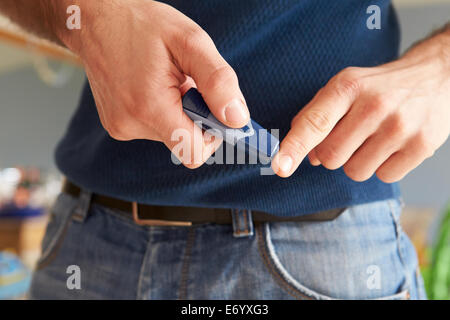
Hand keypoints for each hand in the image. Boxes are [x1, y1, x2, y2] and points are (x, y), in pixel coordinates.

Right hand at [57, 0, 249, 167]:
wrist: (94, 18)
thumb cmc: (141, 24)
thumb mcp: (190, 42)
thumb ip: (219, 81)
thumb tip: (237, 119)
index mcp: (148, 107)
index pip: (194, 152)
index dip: (214, 135)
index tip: (216, 110)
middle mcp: (130, 125)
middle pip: (184, 142)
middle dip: (196, 115)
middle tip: (187, 83)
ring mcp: (121, 127)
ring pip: (171, 134)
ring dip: (179, 111)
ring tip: (167, 80)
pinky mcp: (117, 125)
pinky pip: (155, 128)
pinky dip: (164, 110)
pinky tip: (154, 86)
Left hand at [272, 31, 449, 181]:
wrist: (435, 77)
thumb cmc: (380, 86)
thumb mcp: (344, 86)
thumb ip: (316, 116)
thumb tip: (304, 154)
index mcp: (348, 87)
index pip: (314, 122)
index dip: (294, 147)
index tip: (280, 167)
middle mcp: (374, 105)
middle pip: (331, 157)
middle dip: (332, 154)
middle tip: (350, 136)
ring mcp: (400, 127)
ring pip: (355, 172)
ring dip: (357, 162)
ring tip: (373, 139)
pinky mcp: (421, 146)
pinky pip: (383, 176)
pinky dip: (382, 166)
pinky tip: (391, 145)